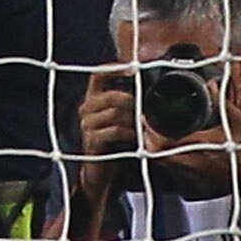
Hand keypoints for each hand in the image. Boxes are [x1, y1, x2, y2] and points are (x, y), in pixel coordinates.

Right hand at [70, 68, 134, 207]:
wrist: (102, 171)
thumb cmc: (115, 142)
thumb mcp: (123, 118)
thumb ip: (131, 103)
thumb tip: (153, 88)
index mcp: (93, 98)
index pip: (98, 75)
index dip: (114, 69)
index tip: (133, 70)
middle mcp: (87, 109)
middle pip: (110, 95)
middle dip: (133, 101)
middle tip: (148, 109)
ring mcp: (87, 125)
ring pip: (114, 112)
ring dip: (134, 118)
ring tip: (145, 124)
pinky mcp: (91, 141)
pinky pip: (113, 130)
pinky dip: (129, 132)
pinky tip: (138, 136)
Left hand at [144, 77, 240, 197]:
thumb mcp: (238, 121)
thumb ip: (223, 102)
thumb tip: (212, 86)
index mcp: (199, 145)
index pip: (165, 140)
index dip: (150, 129)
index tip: (145, 118)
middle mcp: (190, 162)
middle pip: (156, 153)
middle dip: (148, 139)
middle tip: (145, 127)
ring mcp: (189, 173)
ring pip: (161, 162)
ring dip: (154, 149)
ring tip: (152, 136)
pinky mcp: (190, 180)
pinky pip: (170, 168)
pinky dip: (164, 158)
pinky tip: (167, 150)